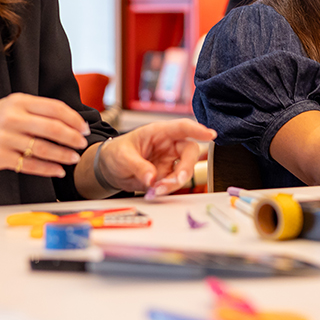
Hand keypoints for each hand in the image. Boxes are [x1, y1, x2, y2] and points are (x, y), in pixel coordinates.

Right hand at [0, 93, 89, 177]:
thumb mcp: (8, 107)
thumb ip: (34, 110)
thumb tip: (67, 120)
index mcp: (18, 101)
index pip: (54, 108)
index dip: (73, 119)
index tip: (83, 127)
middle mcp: (12, 118)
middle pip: (52, 128)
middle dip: (72, 137)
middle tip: (82, 143)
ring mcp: (5, 138)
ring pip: (43, 148)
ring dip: (63, 155)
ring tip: (73, 158)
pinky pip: (29, 164)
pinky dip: (47, 169)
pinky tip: (57, 170)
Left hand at [96, 120, 215, 196]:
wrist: (110, 169)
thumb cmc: (117, 153)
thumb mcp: (123, 157)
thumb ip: (138, 166)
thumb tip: (151, 178)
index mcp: (159, 132)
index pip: (182, 127)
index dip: (197, 129)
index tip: (210, 135)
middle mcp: (168, 145)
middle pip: (190, 151)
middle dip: (186, 167)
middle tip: (177, 180)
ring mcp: (169, 161)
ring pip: (184, 171)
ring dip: (174, 183)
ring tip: (155, 190)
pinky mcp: (167, 176)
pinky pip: (174, 183)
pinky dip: (166, 190)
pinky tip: (153, 192)